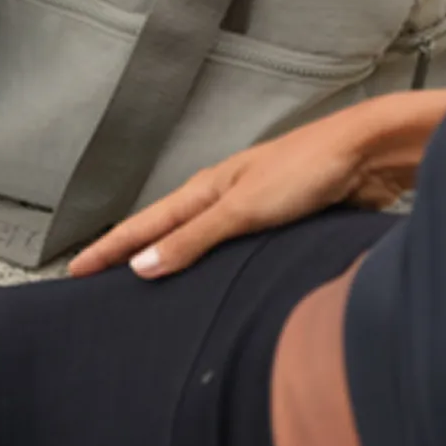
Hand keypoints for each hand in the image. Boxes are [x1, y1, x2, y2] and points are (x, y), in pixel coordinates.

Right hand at [67, 117, 372, 280]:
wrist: (370, 155)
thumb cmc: (309, 169)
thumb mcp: (243, 208)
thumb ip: (194, 240)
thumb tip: (143, 266)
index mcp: (208, 189)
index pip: (145, 225)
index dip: (109, 249)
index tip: (75, 271)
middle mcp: (224, 197)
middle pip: (167, 232)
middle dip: (132, 256)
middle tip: (100, 283)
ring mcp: (253, 210)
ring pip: (200, 242)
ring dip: (173, 262)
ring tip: (148, 290)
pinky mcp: (282, 223)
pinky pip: (234, 252)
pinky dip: (213, 268)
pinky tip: (216, 286)